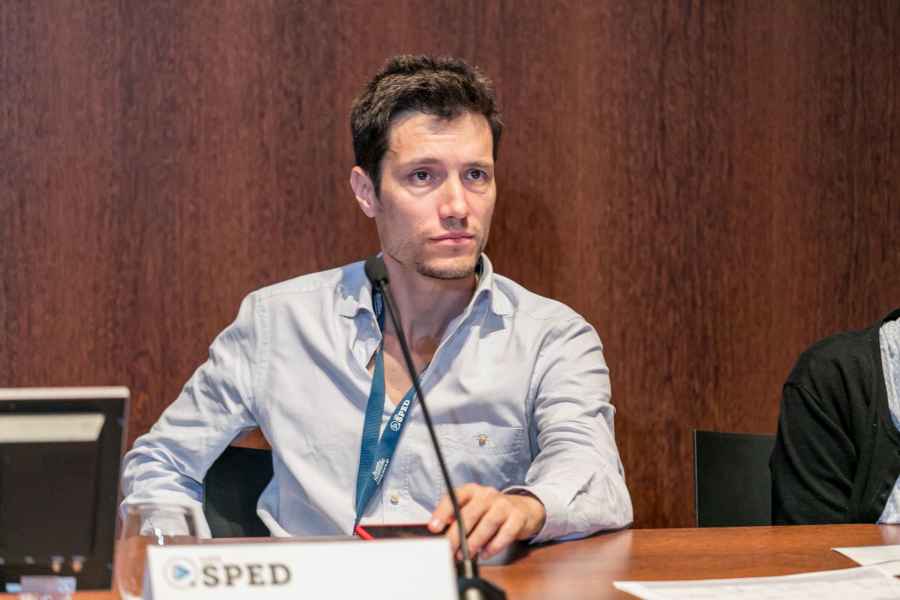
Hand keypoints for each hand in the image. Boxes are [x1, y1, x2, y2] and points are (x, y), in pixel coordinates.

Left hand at [428, 484, 545, 559]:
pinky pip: (505, 533)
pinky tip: (485, 553)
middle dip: (457, 535)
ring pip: (487, 523)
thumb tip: (440, 535)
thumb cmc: (490, 511)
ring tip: (466, 555)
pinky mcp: (518, 517)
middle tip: (448, 550)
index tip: (433, 527)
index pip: (454, 497)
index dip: (442, 512)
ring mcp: (504, 504)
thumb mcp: (472, 509)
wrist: (523, 509)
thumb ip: (457, 518)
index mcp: (471, 491)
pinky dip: (494, 546)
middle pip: (470, 514)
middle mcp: (487, 495)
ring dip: (475, 542)